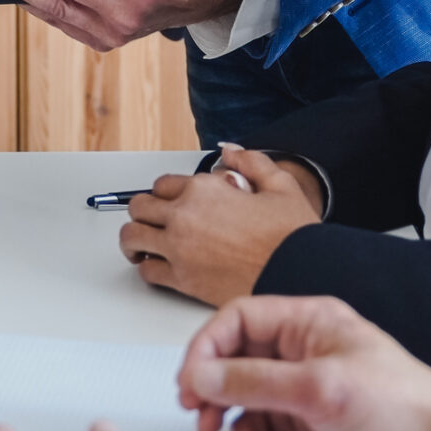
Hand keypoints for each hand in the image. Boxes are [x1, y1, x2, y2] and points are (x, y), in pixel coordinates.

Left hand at [118, 146, 320, 304]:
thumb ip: (251, 161)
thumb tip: (229, 150)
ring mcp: (179, 248)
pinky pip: (147, 271)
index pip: (162, 184)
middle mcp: (184, 216)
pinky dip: (148, 268)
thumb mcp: (280, 184)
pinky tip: (159, 266)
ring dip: (134, 239)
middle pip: (139, 207)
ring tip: (142, 244)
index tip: (172, 201)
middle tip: (151, 220)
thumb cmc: (292, 235)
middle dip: (144, 212)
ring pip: (132, 238)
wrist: (298, 273)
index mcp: (203, 189)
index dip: (167, 192)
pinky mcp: (182, 280)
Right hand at [176, 296, 430, 430]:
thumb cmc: (401, 403)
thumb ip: (255, 381)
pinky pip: (263, 415)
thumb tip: (203, 375)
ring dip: (225, 407)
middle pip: (235, 352)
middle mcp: (303, 346)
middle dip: (210, 380)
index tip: (191, 380)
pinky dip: (248, 428)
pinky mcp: (310, 413)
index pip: (238, 318)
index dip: (207, 347)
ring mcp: (305, 380)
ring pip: (245, 386)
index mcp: (307, 320)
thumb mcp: (318, 388)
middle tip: (195, 406)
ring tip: (214, 428)